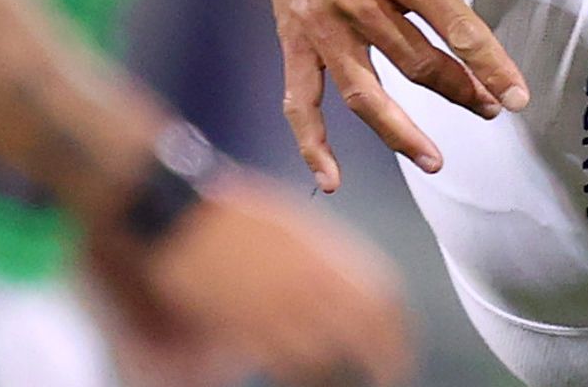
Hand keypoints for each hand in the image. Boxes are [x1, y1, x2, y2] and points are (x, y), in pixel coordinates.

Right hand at [122, 172, 412, 385]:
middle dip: (383, 363)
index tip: (403, 349)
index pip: (383, 298)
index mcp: (326, 255)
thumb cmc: (238, 217)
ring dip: (338, 375)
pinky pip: (282, 365)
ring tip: (345, 383)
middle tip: (390, 377)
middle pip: (363, 334)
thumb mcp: (297, 226)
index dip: (399, 331)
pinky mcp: (244, 328)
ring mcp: (277, 308)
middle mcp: (308, 284)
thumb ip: (330, 256)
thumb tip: (357, 281)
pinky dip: (300, 377)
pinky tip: (305, 379)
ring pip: (325, 358)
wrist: (183, 218)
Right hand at [252, 0, 569, 186]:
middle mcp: (361, 1)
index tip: (516, 97)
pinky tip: (333, 181)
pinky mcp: (295, 40)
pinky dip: (312, 144)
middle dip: (459, 92)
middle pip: (416, 64)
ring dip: (399, 133)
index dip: (490, 66)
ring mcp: (324, 26)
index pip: (457, 27)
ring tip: (435, 160)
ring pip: (364, 93)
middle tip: (490, 111)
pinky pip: (300, 101)